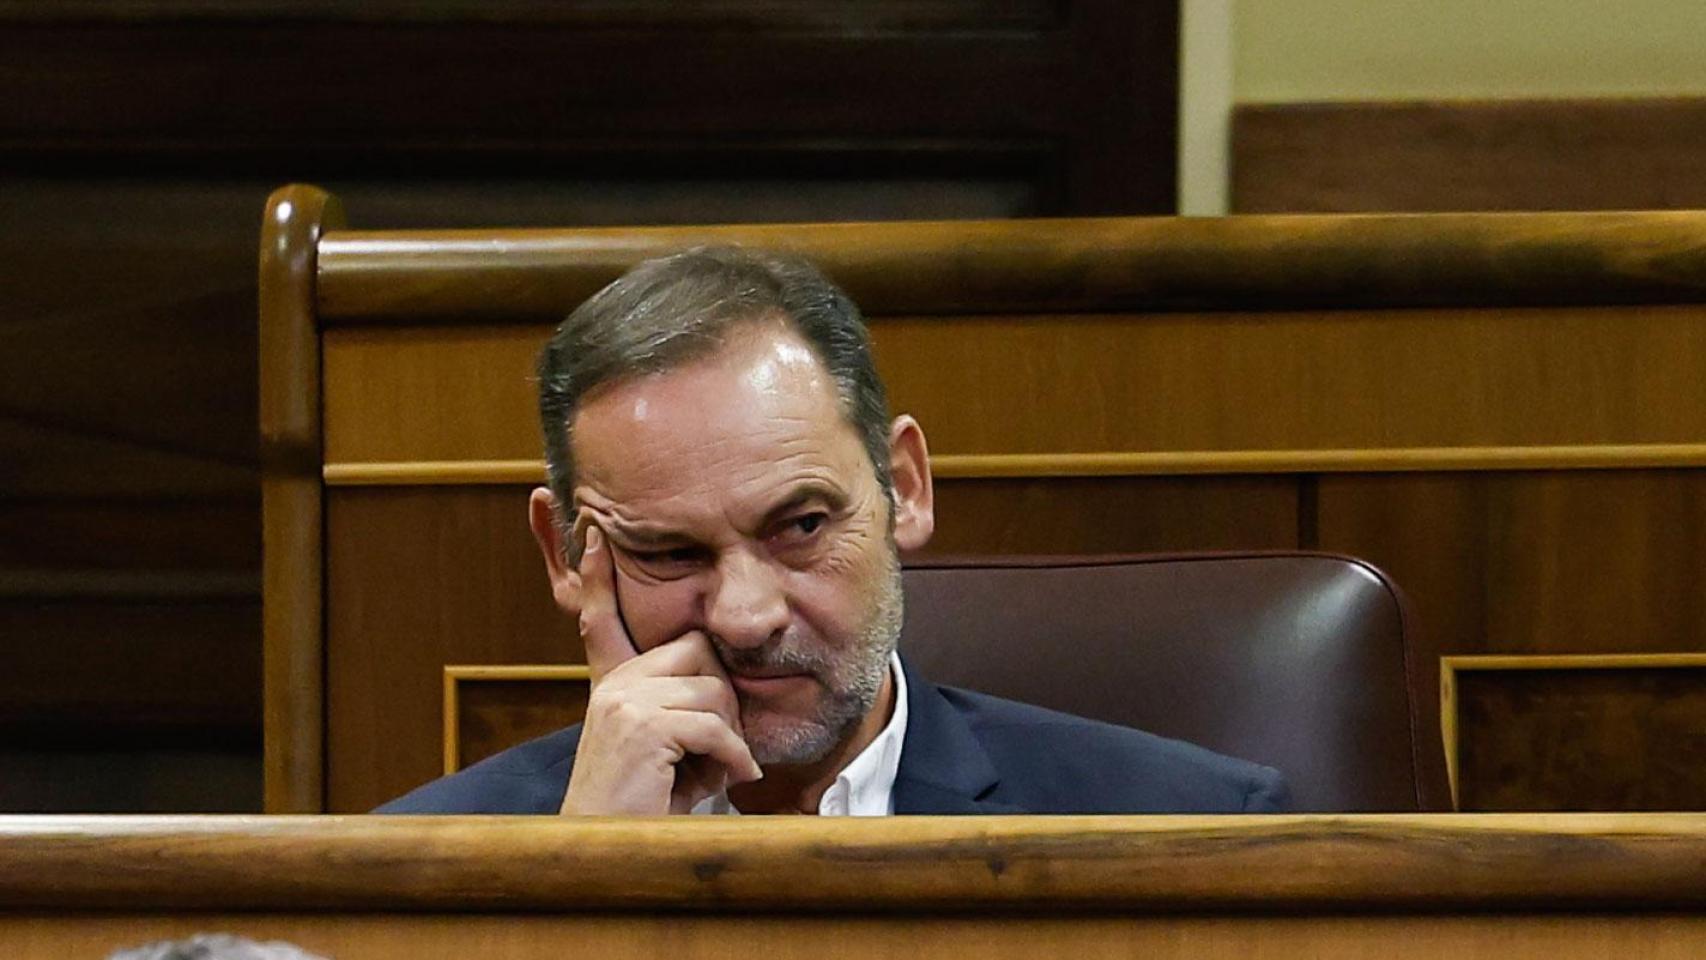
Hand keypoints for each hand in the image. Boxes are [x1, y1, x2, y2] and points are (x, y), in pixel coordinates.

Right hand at [559, 524, 761, 814]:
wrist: (614, 856)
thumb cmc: (651, 810)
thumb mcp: (673, 750)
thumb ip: (689, 711)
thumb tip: (727, 681)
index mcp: (614, 686)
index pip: (602, 619)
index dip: (595, 578)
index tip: (592, 534)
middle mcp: (614, 685)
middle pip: (700, 653)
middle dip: (725, 701)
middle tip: (718, 751)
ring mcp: (623, 701)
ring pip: (714, 691)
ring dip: (730, 738)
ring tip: (712, 772)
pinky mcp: (641, 725)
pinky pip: (715, 724)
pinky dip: (734, 755)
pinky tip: (733, 778)